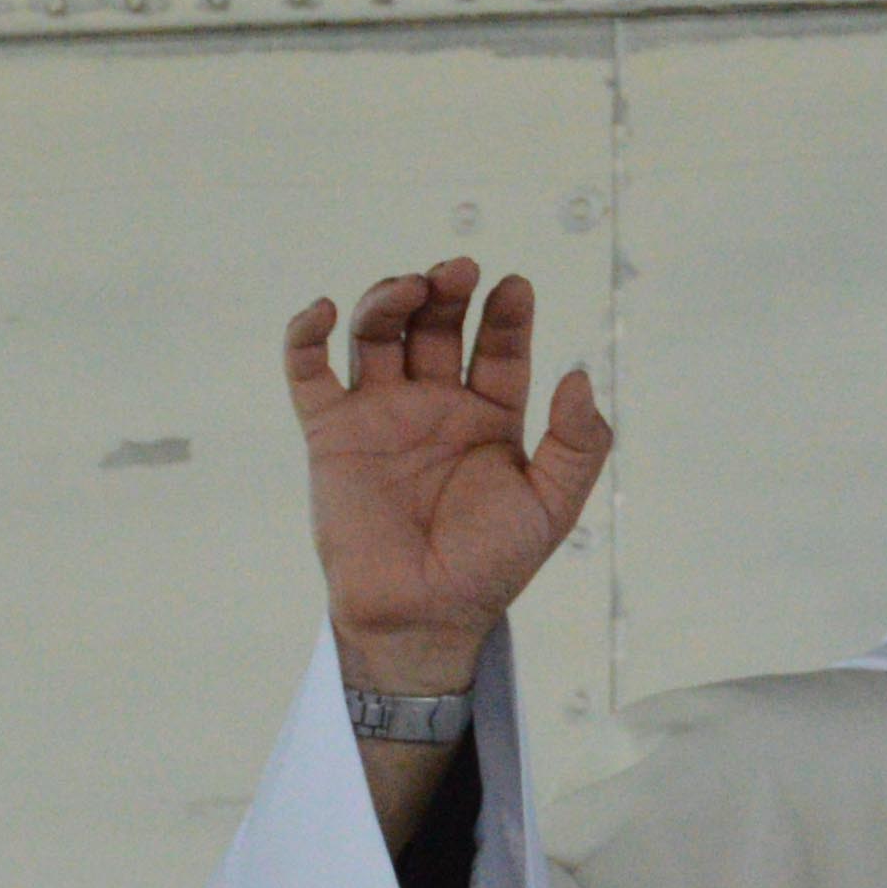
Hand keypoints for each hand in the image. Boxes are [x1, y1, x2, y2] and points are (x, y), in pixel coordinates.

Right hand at [282, 257, 609, 694]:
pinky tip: (324, 310)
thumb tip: (579, 375)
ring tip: (410, 289)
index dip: (506, 315)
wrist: (421, 617)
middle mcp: (433, 405)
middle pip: (435, 324)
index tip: (514, 289)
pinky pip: (309, 372)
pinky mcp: (330, 434)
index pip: (498, 347)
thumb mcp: (552, 507)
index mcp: (489, 416)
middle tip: (458, 270)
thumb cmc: (489, 567)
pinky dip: (307, 335)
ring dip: (389, 299)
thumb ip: (577, 444)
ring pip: (377, 333)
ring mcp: (379, 415)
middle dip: (446, 290)